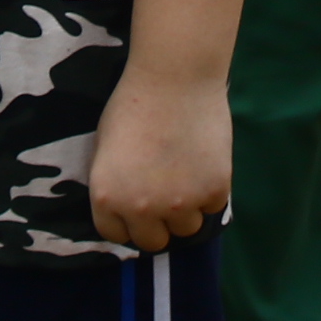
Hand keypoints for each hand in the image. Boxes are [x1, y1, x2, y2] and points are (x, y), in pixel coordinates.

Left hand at [87, 65, 230, 253]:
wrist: (174, 77)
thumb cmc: (134, 103)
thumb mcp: (106, 148)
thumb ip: (115, 184)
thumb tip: (128, 208)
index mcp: (106, 197)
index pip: (116, 235)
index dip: (128, 220)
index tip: (137, 207)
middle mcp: (140, 209)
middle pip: (153, 242)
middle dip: (158, 223)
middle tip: (165, 197)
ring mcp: (179, 204)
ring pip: (187, 228)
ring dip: (187, 210)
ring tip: (187, 176)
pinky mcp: (213, 192)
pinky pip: (213, 208)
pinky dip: (210, 191)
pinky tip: (204, 162)